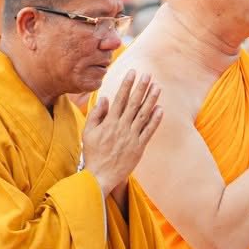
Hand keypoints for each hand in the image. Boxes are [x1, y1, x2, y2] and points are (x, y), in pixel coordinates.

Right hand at [82, 73, 162, 195]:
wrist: (100, 176)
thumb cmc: (92, 153)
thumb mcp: (88, 132)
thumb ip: (96, 114)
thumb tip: (105, 98)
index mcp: (109, 122)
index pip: (119, 99)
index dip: (126, 84)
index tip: (132, 73)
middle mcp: (121, 127)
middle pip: (133, 103)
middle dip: (141, 88)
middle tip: (148, 75)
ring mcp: (131, 137)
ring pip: (143, 115)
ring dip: (151, 100)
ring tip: (157, 87)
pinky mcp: (139, 147)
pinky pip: (149, 131)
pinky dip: (155, 120)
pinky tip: (160, 109)